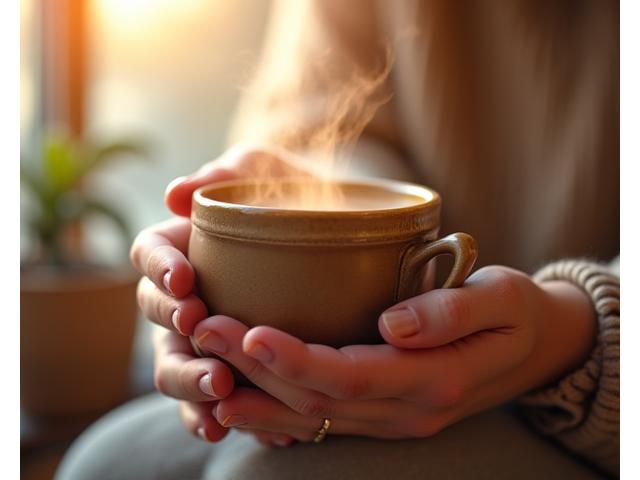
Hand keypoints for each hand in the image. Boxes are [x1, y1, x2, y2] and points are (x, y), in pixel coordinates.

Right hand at [130, 145, 311, 445]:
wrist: (344, 234)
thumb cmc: (297, 195)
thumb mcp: (269, 171)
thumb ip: (228, 172)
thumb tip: (174, 194)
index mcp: (185, 247)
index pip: (150, 255)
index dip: (159, 269)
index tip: (185, 280)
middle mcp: (189, 296)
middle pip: (157, 320)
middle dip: (173, 331)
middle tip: (200, 331)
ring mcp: (208, 337)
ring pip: (178, 367)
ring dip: (190, 383)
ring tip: (218, 390)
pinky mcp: (235, 370)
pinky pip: (216, 401)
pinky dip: (220, 417)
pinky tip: (240, 427)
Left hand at [192, 266, 596, 441]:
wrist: (534, 349)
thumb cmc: (515, 312)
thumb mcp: (503, 298)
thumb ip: (454, 310)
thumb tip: (393, 324)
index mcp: (434, 380)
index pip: (351, 376)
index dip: (296, 359)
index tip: (249, 330)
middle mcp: (407, 411)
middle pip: (318, 400)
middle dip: (256, 369)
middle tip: (207, 330)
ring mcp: (393, 419)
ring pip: (312, 418)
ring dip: (256, 397)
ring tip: (205, 370)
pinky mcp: (384, 413)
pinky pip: (322, 422)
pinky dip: (277, 412)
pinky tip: (241, 396)